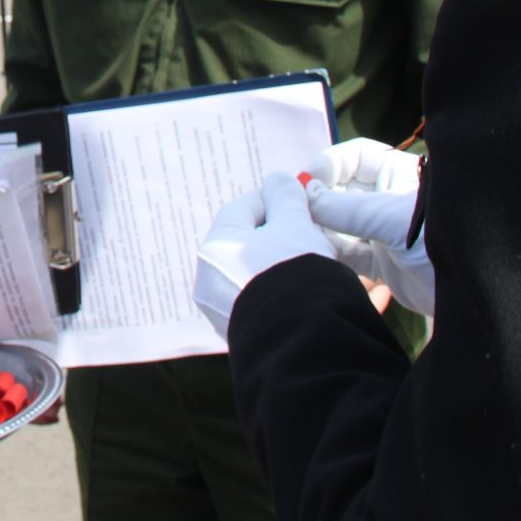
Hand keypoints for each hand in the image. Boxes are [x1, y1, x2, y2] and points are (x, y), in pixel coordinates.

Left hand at [193, 173, 336, 341]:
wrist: (300, 340)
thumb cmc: (296, 273)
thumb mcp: (296, 227)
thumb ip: (286, 199)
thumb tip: (279, 180)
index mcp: (216, 246)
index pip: (241, 208)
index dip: (272, 200)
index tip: (295, 200)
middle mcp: (209, 278)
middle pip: (245, 243)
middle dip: (277, 234)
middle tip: (305, 231)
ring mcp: (221, 310)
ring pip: (252, 274)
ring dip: (278, 264)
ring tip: (311, 262)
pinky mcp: (239, 333)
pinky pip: (259, 301)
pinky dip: (278, 291)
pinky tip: (303, 291)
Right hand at [303, 138, 434, 314]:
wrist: (472, 294)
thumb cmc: (442, 239)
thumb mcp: (391, 218)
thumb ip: (345, 208)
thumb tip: (305, 194)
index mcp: (400, 176)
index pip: (357, 156)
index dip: (329, 164)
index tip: (305, 181)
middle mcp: (390, 200)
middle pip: (342, 190)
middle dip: (317, 197)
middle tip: (291, 209)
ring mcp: (385, 233)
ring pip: (340, 223)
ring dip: (319, 226)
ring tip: (297, 233)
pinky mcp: (383, 265)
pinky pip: (347, 253)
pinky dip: (329, 252)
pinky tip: (313, 253)